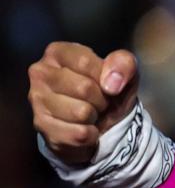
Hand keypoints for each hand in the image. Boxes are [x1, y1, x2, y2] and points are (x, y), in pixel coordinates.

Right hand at [27, 42, 140, 165]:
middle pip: (83, 88)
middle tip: (99, 101)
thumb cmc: (109, 92)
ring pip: (81, 112)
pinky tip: (84, 128)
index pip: (85, 62)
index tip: (106, 83)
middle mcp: (41, 73)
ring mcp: (37, 100)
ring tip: (90, 113)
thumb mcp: (125, 72)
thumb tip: (111, 84)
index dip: (105, 77)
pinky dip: (91, 135)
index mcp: (57, 52)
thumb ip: (124, 64)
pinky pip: (79, 134)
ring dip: (94, 117)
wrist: (104, 125)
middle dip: (101, 99)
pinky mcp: (42, 127)